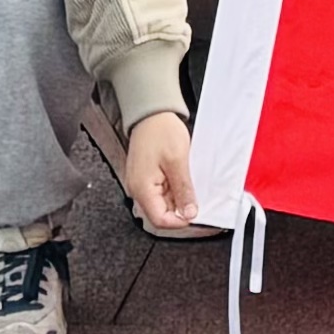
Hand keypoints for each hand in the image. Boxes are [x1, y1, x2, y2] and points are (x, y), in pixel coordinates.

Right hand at [123, 108, 212, 236]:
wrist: (151, 113)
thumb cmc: (160, 130)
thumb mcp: (178, 160)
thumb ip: (183, 189)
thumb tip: (189, 213)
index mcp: (142, 189)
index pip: (160, 220)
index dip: (179, 221)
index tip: (195, 213)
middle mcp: (138, 190)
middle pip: (161, 213)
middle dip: (180, 208)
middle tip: (196, 195)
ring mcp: (141, 184)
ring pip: (162, 203)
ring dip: (178, 197)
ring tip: (188, 180)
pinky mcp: (146, 177)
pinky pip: (161, 192)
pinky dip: (174, 188)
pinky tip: (182, 177)